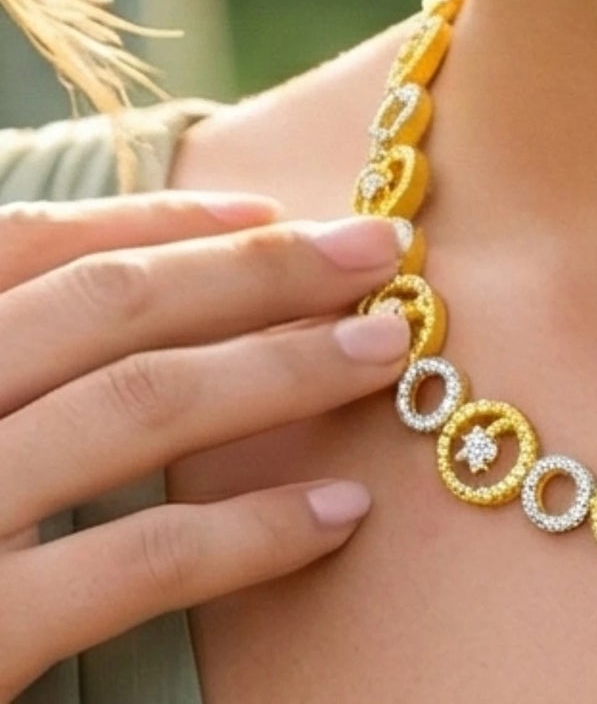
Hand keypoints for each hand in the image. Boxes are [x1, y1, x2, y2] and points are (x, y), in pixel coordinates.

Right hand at [0, 192, 412, 699]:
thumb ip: (16, 369)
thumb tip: (157, 291)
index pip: (25, 250)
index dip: (156, 221)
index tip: (267, 209)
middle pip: (106, 308)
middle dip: (257, 269)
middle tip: (378, 249)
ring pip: (136, 406)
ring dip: (283, 369)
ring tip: (387, 353)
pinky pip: (135, 559)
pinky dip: (252, 530)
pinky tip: (340, 511)